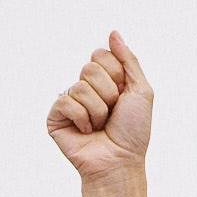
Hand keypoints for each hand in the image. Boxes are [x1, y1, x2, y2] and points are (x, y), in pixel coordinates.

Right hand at [47, 32, 152, 196]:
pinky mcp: (56, 117)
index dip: (117, 75)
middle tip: (112, 114)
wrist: (120, 162)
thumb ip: (129, 60)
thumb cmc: (133, 132)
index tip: (123, 96)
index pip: (101, 54)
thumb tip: (114, 33)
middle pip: (90, 68)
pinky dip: (82, 119)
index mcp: (104, 79)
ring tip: (100, 126)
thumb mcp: (141, 91)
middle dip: (108, 94)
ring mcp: (69, 102)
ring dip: (98, 110)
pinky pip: (66, 102)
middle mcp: (85, 88)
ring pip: (80, 87)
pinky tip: (85, 132)